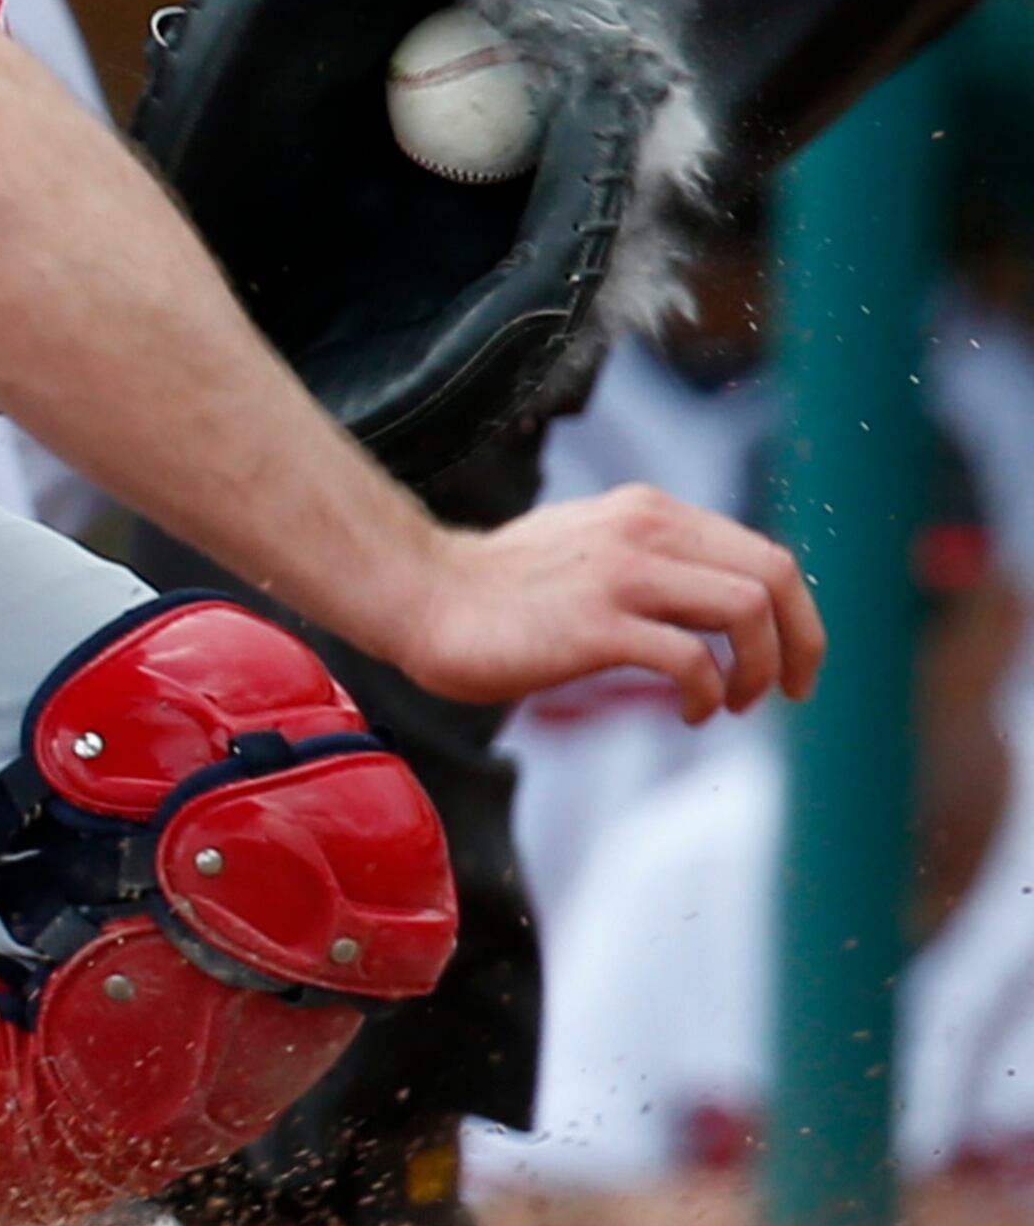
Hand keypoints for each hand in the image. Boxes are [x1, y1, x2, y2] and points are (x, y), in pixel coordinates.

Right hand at [380, 487, 824, 724]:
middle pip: (773, 577)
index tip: (787, 661)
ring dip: (761, 669)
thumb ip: (651, 557)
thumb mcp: (591, 546)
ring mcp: (620, 576)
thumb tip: (714, 599)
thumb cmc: (502, 588)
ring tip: (733, 704)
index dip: (797, 615)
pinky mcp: (595, 625)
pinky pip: (692, 660)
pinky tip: (690, 713)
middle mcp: (644, 531)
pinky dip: (709, 694)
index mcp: (649, 511)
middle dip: (801, 643)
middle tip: (789, 692)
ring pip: (747, 611)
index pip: (764, 554)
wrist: (424, 596)